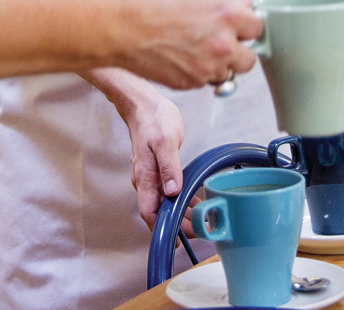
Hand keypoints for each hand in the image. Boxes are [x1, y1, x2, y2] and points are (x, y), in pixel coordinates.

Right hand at [113, 0, 261, 89]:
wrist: (123, 29)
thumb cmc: (152, 6)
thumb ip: (224, 3)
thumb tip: (242, 5)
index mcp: (228, 17)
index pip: (257, 28)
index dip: (247, 28)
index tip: (241, 28)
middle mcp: (223, 45)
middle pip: (249, 59)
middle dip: (238, 52)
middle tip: (223, 43)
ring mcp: (208, 68)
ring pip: (227, 74)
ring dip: (218, 65)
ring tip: (196, 50)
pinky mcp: (192, 84)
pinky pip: (205, 82)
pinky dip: (199, 74)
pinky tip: (183, 58)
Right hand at [121, 87, 187, 229]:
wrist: (144, 105)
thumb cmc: (153, 120)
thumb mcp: (166, 141)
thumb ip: (169, 167)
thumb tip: (173, 192)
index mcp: (145, 176)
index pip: (149, 212)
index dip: (163, 228)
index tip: (180, 237)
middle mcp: (145, 180)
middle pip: (157, 212)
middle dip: (176, 225)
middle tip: (198, 230)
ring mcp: (150, 176)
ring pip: (163, 203)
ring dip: (179, 214)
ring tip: (199, 221)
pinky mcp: (157, 170)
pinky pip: (166, 192)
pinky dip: (179, 200)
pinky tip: (192, 202)